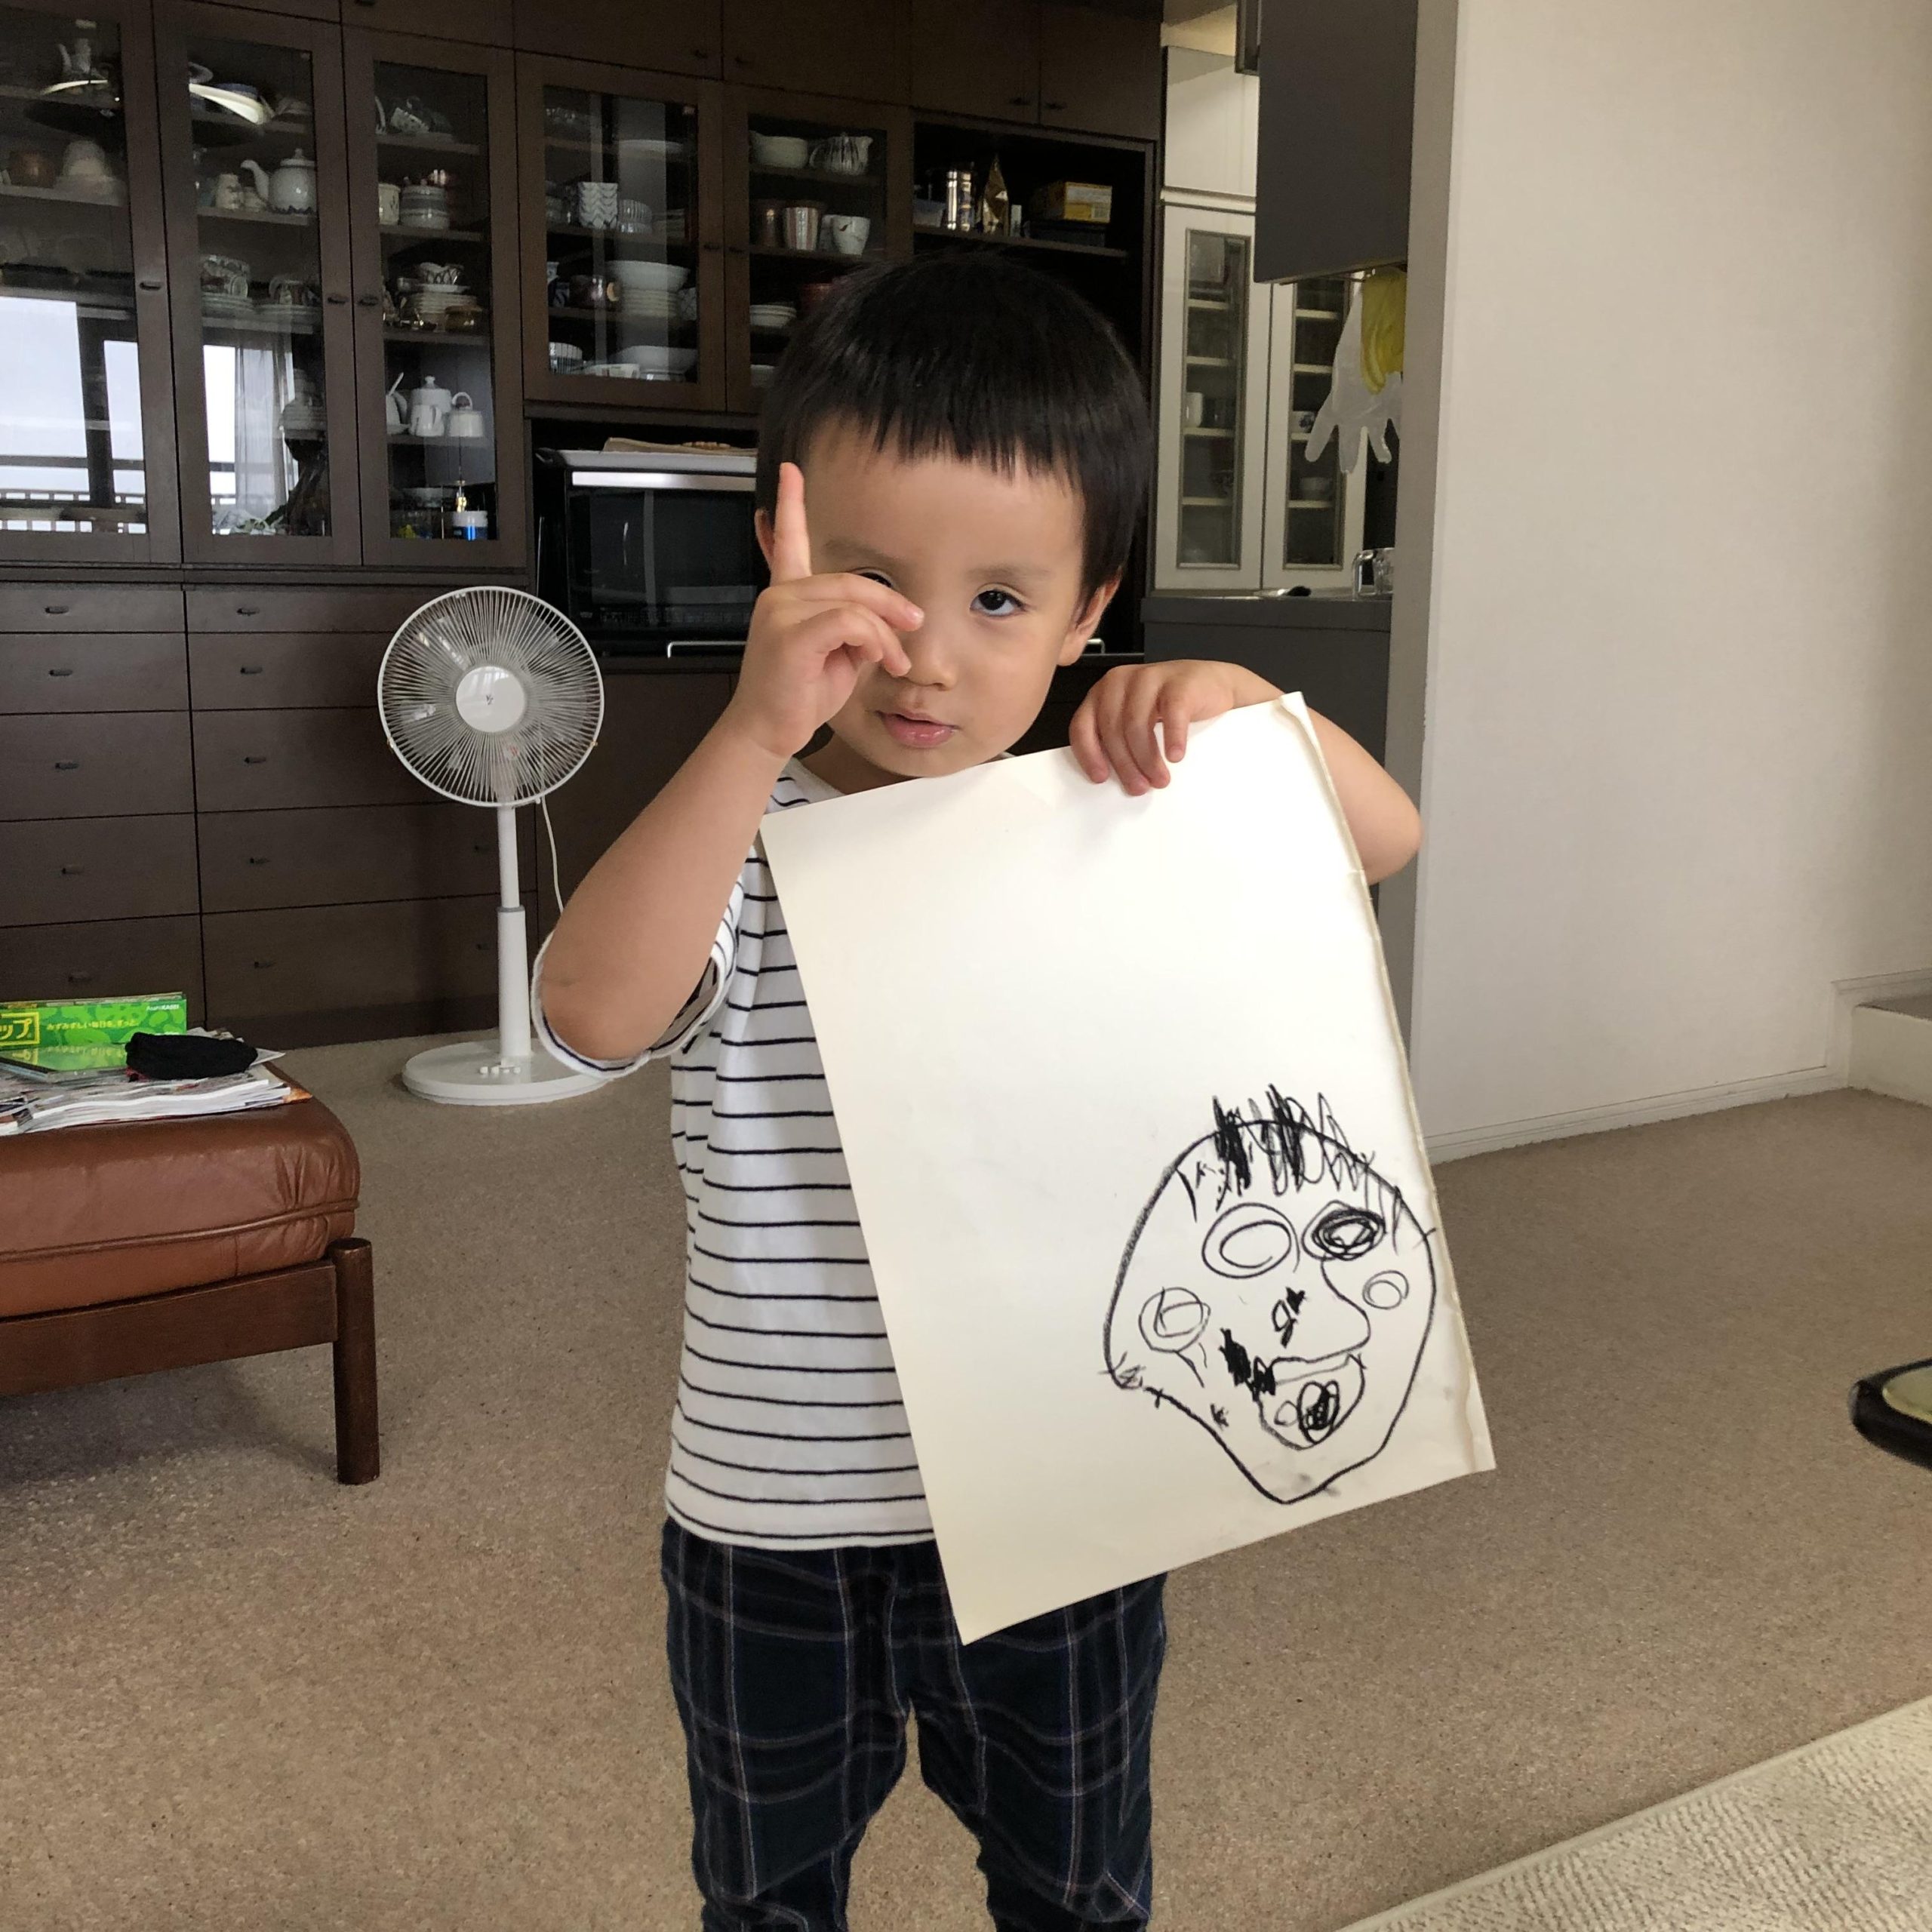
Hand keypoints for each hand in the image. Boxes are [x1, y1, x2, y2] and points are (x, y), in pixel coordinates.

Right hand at [722, 461, 923, 762]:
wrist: (769, 730)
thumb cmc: (800, 695)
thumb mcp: (838, 654)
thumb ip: (855, 626)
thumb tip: (887, 622)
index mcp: (787, 595)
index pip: (788, 540)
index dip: (790, 503)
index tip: (790, 470)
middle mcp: (780, 596)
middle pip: (850, 580)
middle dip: (890, 606)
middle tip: (914, 627)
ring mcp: (780, 611)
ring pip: (854, 602)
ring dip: (886, 635)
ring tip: (894, 662)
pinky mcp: (790, 634)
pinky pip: (848, 622)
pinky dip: (873, 641)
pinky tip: (875, 660)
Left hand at [1068, 660, 1279, 794]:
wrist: (1213, 685)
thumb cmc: (1171, 707)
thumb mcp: (1138, 720)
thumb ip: (1119, 739)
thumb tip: (1114, 780)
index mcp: (1104, 693)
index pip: (1083, 725)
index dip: (1089, 754)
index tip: (1101, 778)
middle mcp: (1120, 681)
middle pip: (1112, 729)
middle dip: (1125, 764)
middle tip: (1139, 788)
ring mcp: (1150, 677)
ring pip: (1137, 724)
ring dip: (1147, 758)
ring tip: (1160, 779)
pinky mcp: (1179, 682)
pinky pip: (1172, 713)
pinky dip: (1173, 738)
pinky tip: (1176, 756)